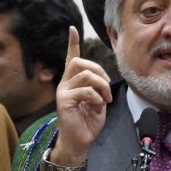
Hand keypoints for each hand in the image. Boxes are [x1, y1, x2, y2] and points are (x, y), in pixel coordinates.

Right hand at [52, 26, 112, 166]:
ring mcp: (63, 91)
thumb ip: (98, 86)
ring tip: (105, 100)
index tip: (72, 28)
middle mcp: (65, 83)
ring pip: (86, 75)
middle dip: (99, 71)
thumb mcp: (97, 100)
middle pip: (81, 62)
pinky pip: (86, 91)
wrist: (80, 141)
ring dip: (102, 87)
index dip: (72, 42)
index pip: (71, 57)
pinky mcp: (64, 101)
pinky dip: (97, 98)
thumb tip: (103, 79)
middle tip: (107, 88)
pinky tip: (97, 108)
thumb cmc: (88, 121)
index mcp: (73, 81)